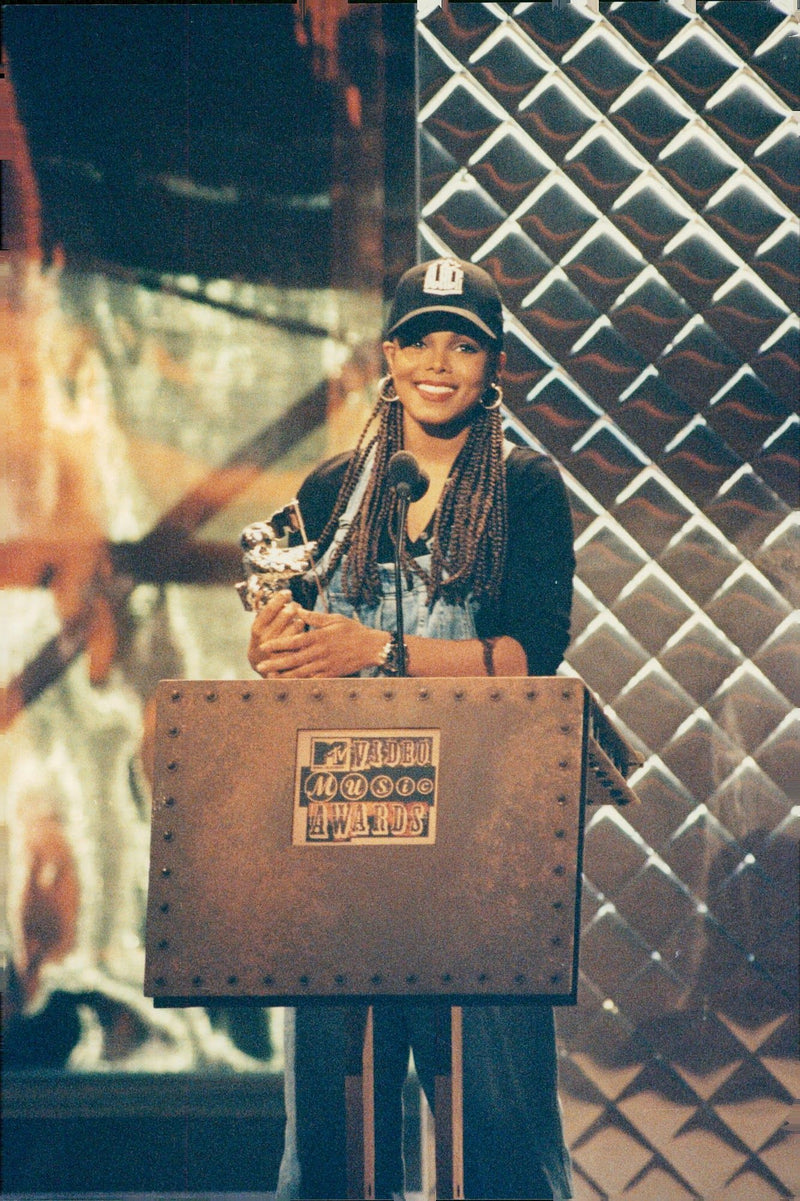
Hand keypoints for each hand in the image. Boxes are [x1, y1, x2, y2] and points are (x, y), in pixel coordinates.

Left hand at [249, 600, 382, 678]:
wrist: (371, 647)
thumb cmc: (353, 630)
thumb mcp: (334, 619)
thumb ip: (314, 617)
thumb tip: (296, 609)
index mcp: (320, 637)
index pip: (295, 641)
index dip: (278, 644)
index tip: (265, 646)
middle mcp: (320, 652)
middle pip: (294, 659)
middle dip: (275, 663)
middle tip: (260, 665)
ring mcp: (326, 665)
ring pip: (301, 672)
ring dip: (284, 675)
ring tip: (269, 677)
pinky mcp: (331, 674)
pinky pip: (313, 680)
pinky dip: (300, 683)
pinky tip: (289, 684)